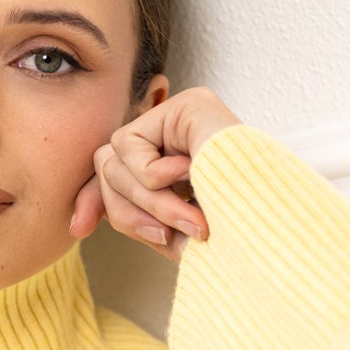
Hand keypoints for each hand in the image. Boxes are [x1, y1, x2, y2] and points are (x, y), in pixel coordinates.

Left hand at [70, 87, 241, 260]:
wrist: (271, 239)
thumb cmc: (234, 244)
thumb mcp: (169, 236)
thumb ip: (130, 217)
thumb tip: (79, 218)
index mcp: (175, 166)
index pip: (112, 174)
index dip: (93, 200)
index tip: (78, 229)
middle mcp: (177, 137)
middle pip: (107, 169)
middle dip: (128, 212)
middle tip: (170, 236)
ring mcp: (183, 116)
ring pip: (113, 160)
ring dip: (147, 202)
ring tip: (190, 219)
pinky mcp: (189, 104)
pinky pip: (131, 145)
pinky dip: (153, 177)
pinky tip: (191, 177)